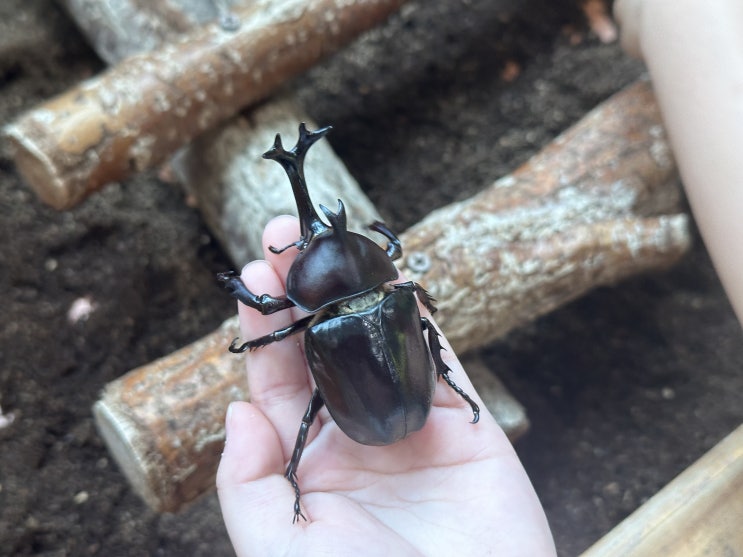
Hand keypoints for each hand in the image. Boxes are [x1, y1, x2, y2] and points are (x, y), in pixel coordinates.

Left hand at [217, 215, 555, 555]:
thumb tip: (236, 411)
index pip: (277, 382)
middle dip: (306, 291)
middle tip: (288, 236)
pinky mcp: (462, 422)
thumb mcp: (281, 550)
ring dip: (357, 290)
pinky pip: (436, 358)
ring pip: (379, 341)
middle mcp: (356, 434)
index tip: (253, 277)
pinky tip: (392, 277)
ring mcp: (410, 423)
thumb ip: (249, 483)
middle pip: (325, 347)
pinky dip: (417, 317)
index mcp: (308, 463)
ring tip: (332, 240)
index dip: (264, 327)